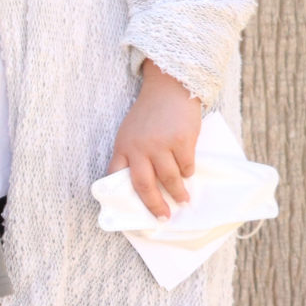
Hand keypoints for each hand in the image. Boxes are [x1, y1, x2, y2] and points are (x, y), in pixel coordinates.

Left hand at [107, 60, 201, 221]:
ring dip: (178, 193)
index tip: (132, 212)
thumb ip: (132, 155)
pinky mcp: (182, 140)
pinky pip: (186, 165)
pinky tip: (189, 174)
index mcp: (123, 146)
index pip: (116, 176)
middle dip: (154, 205)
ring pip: (169, 178)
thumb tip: (143, 186)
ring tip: (184, 201)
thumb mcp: (130, 132)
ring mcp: (161, 144)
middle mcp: (140, 148)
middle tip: (163, 217)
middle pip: (144, 186)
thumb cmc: (150, 114)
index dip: (122, 196)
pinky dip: (188, 172)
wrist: (169, 88)